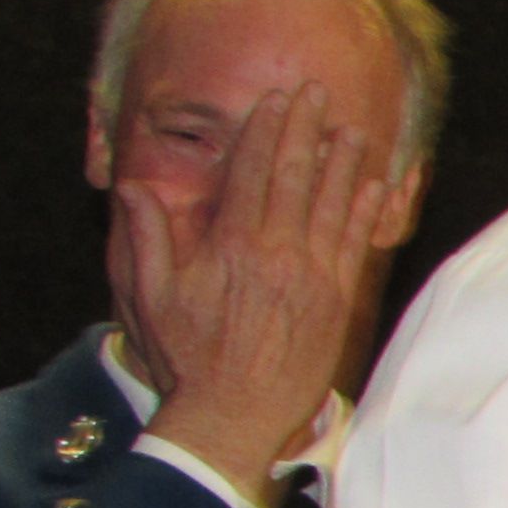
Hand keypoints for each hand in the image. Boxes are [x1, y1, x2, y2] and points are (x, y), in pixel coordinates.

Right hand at [115, 85, 395, 495]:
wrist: (234, 415)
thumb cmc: (189, 359)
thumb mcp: (151, 298)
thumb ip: (145, 239)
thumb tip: (133, 187)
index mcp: (232, 247)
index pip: (252, 173)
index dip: (264, 131)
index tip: (274, 101)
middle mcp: (278, 254)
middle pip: (295, 176)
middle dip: (303, 130)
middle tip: (313, 92)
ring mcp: (313, 276)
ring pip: (332, 205)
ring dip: (343, 162)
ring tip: (352, 127)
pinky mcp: (337, 301)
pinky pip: (355, 244)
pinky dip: (365, 211)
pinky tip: (375, 186)